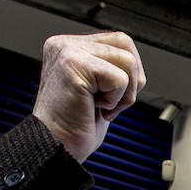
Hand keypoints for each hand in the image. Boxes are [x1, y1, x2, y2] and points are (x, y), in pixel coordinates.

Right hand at [33, 32, 145, 162]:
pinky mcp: (73, 66)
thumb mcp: (96, 87)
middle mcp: (65, 44)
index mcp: (69, 46)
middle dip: (130, 80)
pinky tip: (93, 108)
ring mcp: (67, 51)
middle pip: (126, 44)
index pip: (120, 41)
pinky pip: (120, 79)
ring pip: (127, 61)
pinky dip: (115, 101)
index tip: (105, 96)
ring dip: (122, 94)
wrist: (56, 148)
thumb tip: (134, 60)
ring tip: (100, 106)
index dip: (127, 73)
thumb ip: (109, 66)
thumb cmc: (75, 125)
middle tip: (107, 103)